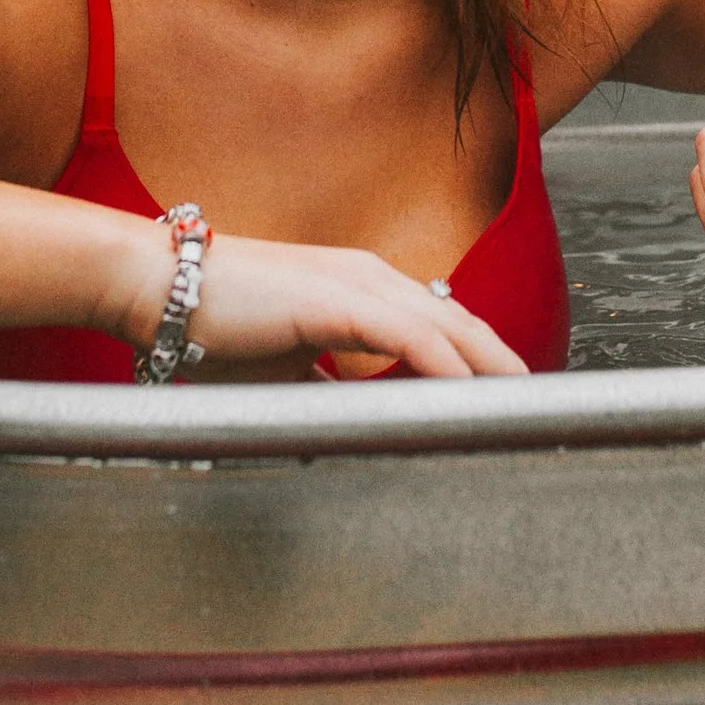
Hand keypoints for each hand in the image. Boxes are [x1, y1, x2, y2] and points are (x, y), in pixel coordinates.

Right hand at [126, 224, 527, 377]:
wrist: (161, 289)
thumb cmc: (215, 327)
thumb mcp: (290, 368)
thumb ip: (331, 388)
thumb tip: (357, 426)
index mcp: (365, 289)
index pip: (445, 326)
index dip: (484, 362)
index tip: (510, 401)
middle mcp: (373, 278)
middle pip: (465, 324)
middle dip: (506, 368)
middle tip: (542, 410)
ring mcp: (359, 284)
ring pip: (450, 327)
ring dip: (491, 371)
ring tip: (523, 409)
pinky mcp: (338, 299)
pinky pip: (411, 336)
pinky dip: (447, 367)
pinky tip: (469, 397)